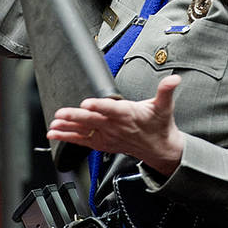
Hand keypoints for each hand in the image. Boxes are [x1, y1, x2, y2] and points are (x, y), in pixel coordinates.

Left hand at [46, 74, 185, 176]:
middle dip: (75, 117)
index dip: (99, 106)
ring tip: (53, 126)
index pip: (112, 110)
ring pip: (84, 132)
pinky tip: (54, 134)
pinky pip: (82, 141)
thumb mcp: (164, 106)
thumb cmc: (158, 125)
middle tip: (61, 114)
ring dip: (67, 129)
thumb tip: (174, 79)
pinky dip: (67, 137)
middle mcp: (115, 127)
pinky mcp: (102, 143)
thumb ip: (166, 90)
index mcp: (128, 115)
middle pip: (93, 121)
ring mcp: (107, 136)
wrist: (159, 149)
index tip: (87, 103)